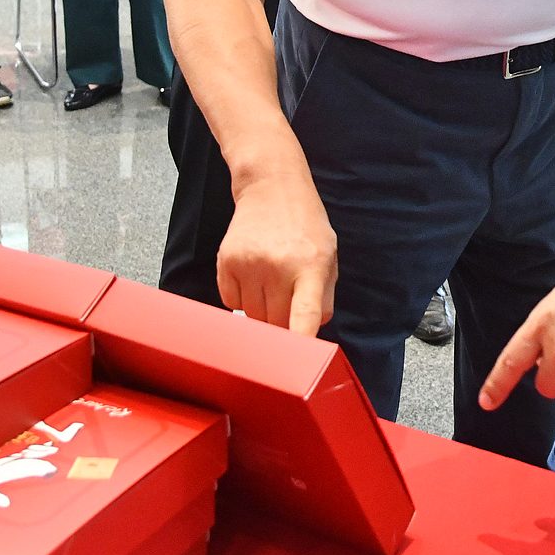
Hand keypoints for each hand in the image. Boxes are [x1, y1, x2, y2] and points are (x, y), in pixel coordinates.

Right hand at [216, 171, 337, 336]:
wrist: (271, 188)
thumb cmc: (304, 225)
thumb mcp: (328, 254)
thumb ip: (323, 296)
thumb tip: (309, 332)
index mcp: (311, 266)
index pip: (306, 314)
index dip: (301, 341)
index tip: (298, 365)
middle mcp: (279, 266)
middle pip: (276, 324)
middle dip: (283, 321)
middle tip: (288, 297)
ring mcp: (249, 264)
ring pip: (253, 317)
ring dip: (262, 310)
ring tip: (271, 280)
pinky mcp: (226, 262)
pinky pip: (231, 302)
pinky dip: (241, 298)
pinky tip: (253, 274)